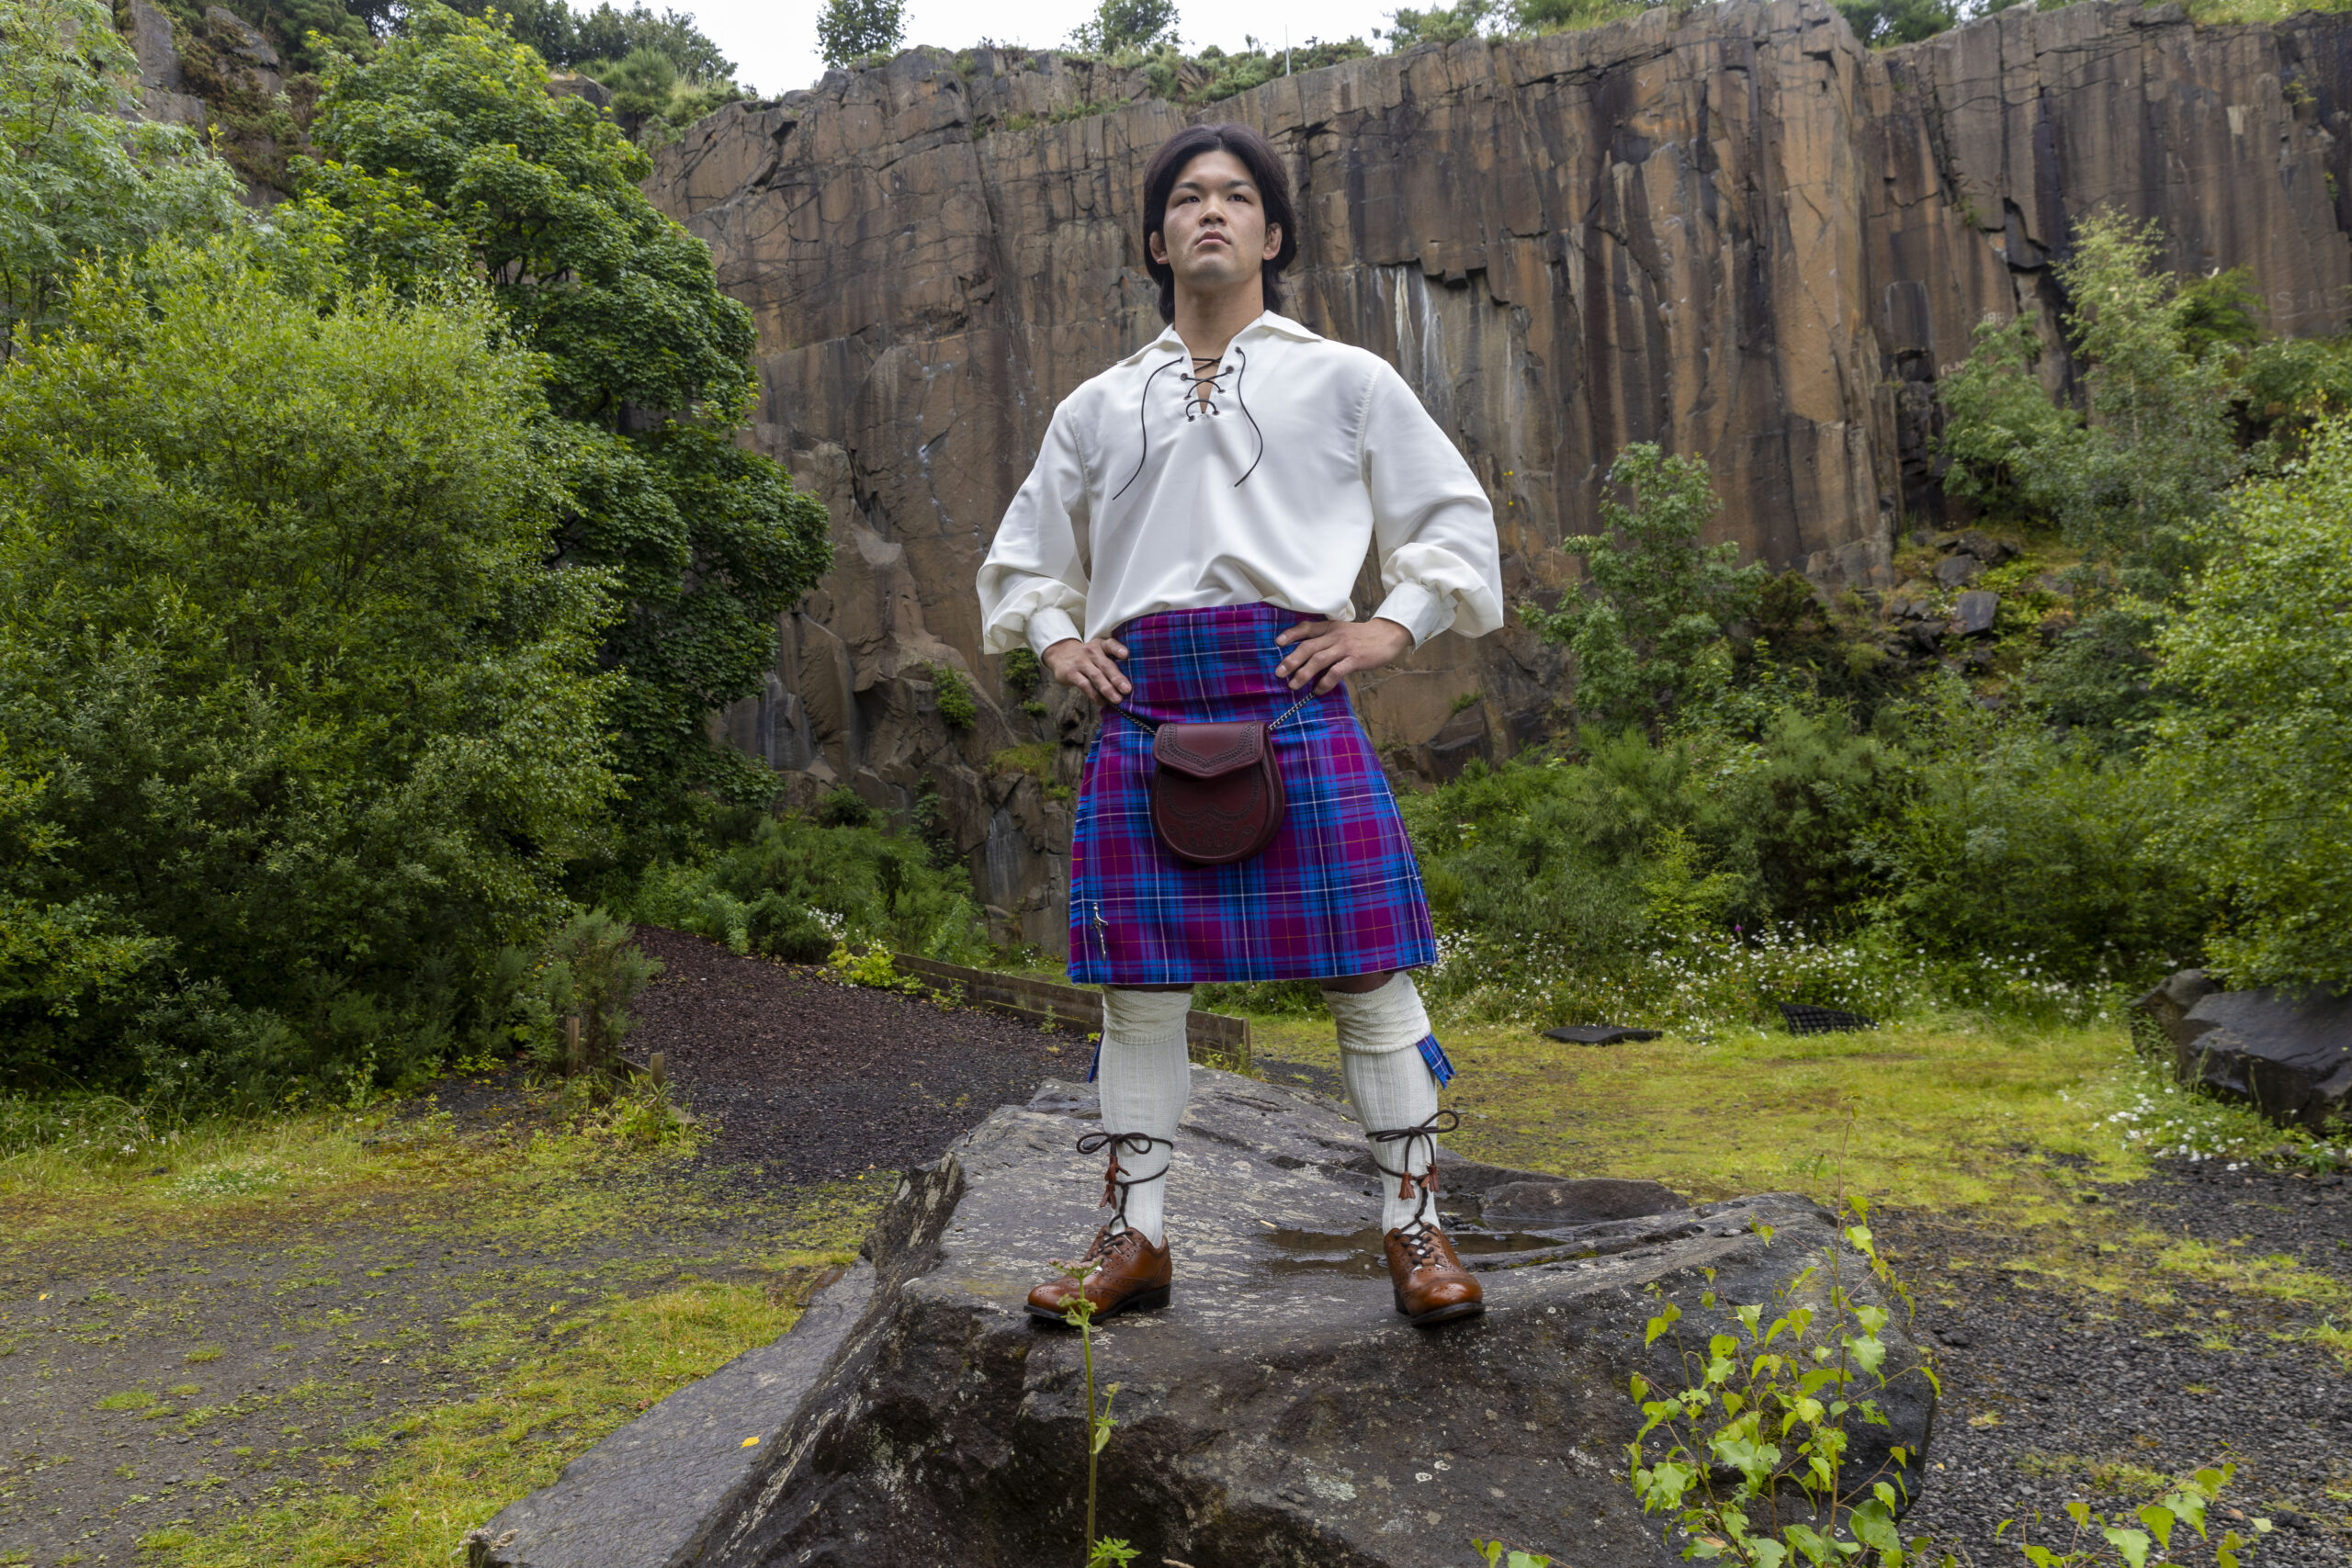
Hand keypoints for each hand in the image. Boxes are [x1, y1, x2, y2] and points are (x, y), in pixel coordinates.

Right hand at [1041, 636, 1131, 705]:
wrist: (1060, 653)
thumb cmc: (1087, 656)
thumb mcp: (1098, 652)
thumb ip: (1111, 661)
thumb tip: (1129, 682)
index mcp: (1100, 645)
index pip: (1110, 644)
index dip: (1118, 649)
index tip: (1126, 655)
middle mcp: (1091, 652)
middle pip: (1106, 665)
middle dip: (1117, 678)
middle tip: (1127, 689)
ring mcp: (1080, 662)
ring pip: (1096, 676)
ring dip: (1107, 689)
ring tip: (1117, 700)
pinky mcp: (1071, 673)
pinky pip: (1085, 685)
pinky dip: (1094, 695)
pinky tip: (1102, 702)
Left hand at [1273, 618, 1412, 694]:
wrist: (1387, 635)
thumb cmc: (1361, 637)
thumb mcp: (1342, 631)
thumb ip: (1326, 639)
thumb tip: (1305, 655)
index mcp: (1330, 627)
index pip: (1306, 628)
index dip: (1291, 634)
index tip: (1277, 643)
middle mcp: (1335, 635)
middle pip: (1308, 646)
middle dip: (1292, 660)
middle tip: (1279, 672)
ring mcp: (1345, 647)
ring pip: (1319, 659)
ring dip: (1304, 673)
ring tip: (1293, 685)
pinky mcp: (1355, 659)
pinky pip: (1336, 671)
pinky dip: (1325, 682)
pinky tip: (1318, 691)